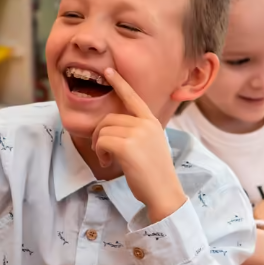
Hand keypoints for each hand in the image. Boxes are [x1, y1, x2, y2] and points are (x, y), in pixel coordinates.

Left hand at [92, 68, 185, 223]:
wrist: (163, 193)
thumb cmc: (154, 173)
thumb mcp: (150, 145)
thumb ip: (137, 131)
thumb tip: (113, 126)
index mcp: (151, 122)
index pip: (133, 97)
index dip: (120, 83)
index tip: (109, 71)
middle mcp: (146, 124)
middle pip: (109, 118)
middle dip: (100, 133)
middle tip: (103, 151)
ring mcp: (138, 134)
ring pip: (103, 129)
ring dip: (99, 145)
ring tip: (107, 158)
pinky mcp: (127, 146)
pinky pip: (102, 141)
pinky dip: (100, 152)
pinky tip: (107, 162)